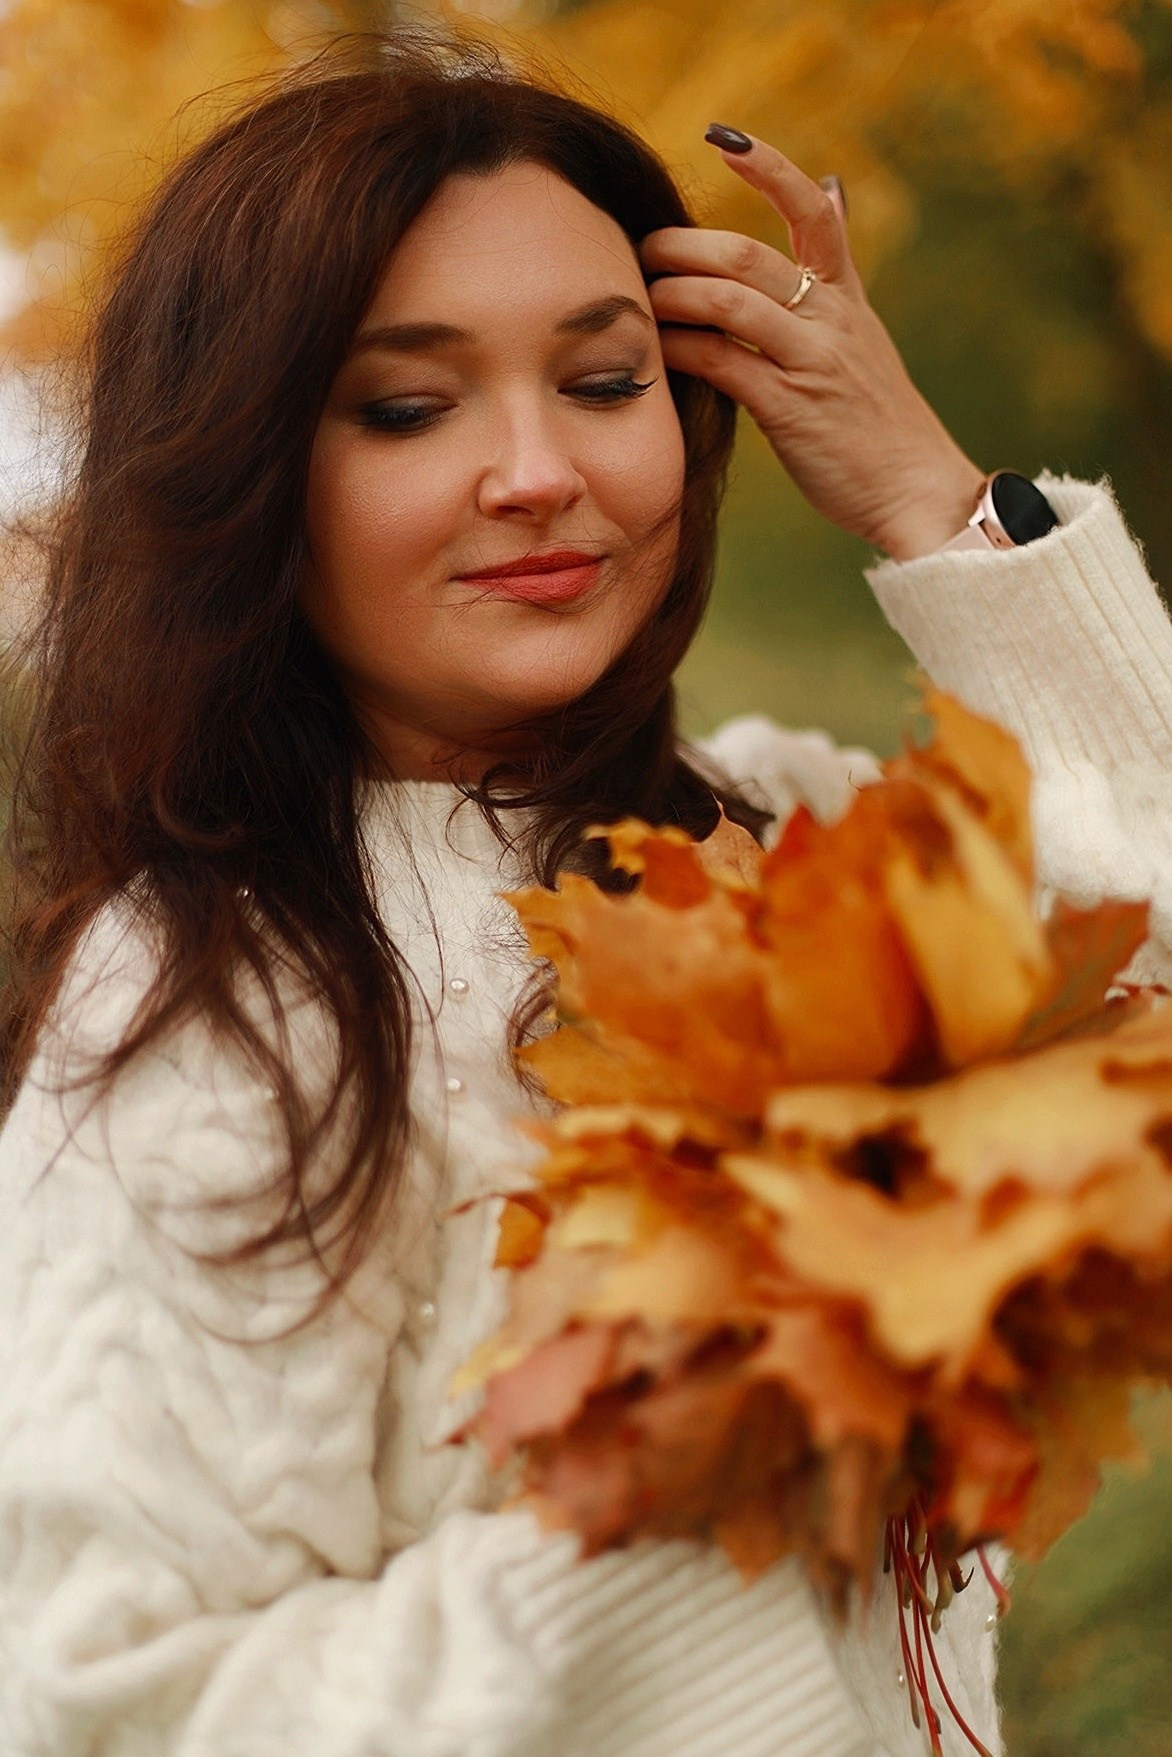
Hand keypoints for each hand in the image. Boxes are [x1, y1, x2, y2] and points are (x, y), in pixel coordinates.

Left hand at [640, 132, 985, 560]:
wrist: (918, 489)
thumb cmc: (877, 420)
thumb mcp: (863, 330)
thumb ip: (835, 268)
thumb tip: (830, 186)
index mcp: (846, 297)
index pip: (812, 211)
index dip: (769, 168)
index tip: (723, 139)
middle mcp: (831, 320)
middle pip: (748, 255)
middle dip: (684, 245)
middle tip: (642, 247)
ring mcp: (812, 362)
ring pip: (732, 303)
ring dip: (674, 293)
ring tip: (639, 294)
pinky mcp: (791, 409)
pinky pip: (724, 364)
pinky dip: (682, 351)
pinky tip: (654, 350)